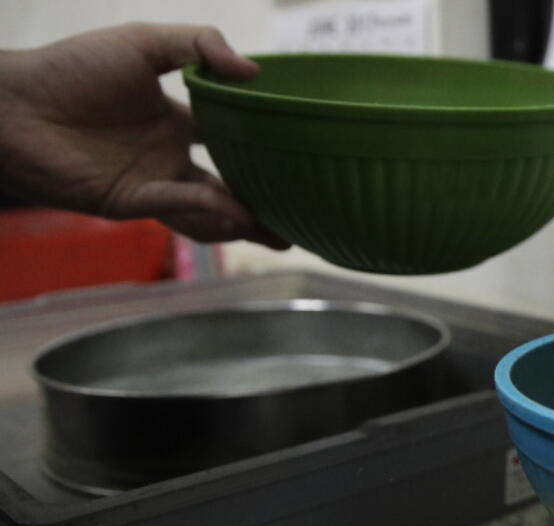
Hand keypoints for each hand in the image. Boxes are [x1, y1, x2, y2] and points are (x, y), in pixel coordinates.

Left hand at [0, 23, 287, 247]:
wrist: (14, 104)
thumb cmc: (70, 68)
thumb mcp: (142, 42)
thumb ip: (198, 45)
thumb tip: (252, 71)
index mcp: (177, 120)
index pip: (232, 137)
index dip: (263, 146)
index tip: (300, 153)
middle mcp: (170, 156)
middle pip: (229, 185)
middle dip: (265, 203)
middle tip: (303, 216)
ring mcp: (153, 182)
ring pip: (210, 209)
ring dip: (244, 221)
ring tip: (280, 234)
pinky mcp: (132, 202)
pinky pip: (178, 207)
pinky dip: (207, 211)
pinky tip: (235, 214)